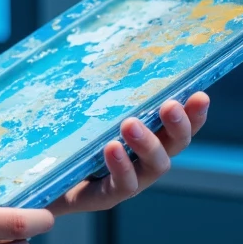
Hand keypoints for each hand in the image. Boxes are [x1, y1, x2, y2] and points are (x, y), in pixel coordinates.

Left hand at [47, 91, 208, 217]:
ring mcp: (131, 179)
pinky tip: (112, 148)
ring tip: (131, 124)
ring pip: (155, 165)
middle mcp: (146, 159)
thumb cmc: (68, 135)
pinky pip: (123, 184)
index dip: (194, 113)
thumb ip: (101, 88)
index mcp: (148, 135)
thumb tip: (107, 47)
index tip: (200, 95)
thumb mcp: (86, 108)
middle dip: (178, 125)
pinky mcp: (107, 196)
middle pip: (175, 144)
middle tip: (170, 105)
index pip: (179, 124)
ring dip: (147, 143)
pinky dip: (121, 166)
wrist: (42, 181)